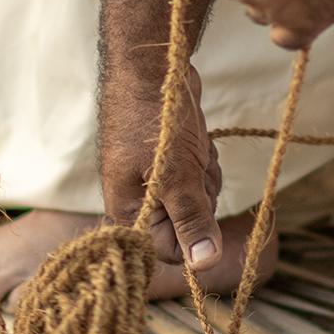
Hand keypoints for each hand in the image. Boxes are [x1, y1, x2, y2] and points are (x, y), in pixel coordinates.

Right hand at [104, 63, 226, 270]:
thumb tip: (205, 264)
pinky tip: (193, 141)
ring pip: (199, 201)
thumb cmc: (155, 121)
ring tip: (190, 150)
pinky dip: (204, 161)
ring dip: (205, 176)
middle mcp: (139, 200)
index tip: (197, 200)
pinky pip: (199, 178)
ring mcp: (155, 180)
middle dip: (202, 197)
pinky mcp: (170, 163)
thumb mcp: (178, 175)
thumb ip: (191, 221)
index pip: (171, 250)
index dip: (193, 233)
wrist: (152, 69)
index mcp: (128, 211)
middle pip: (190, 226)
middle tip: (190, 168)